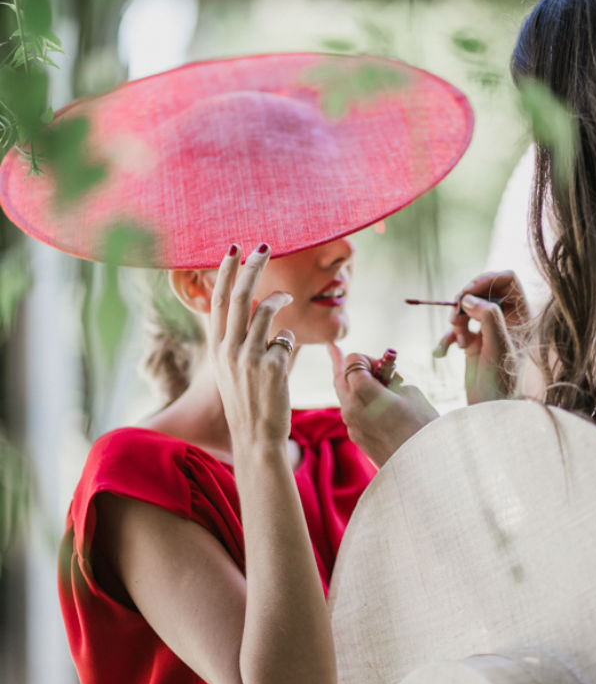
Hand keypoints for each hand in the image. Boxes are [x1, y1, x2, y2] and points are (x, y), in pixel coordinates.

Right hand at [208, 243, 294, 446]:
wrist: (256, 438)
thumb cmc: (248, 402)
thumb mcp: (234, 369)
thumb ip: (241, 339)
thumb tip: (261, 307)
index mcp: (217, 348)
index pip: (219, 301)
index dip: (226, 272)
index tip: (233, 249)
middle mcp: (228, 349)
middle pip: (241, 296)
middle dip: (252, 266)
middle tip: (263, 245)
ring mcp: (249, 357)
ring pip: (266, 310)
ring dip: (280, 297)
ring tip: (289, 296)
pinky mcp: (271, 366)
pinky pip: (285, 338)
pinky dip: (287, 342)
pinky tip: (283, 358)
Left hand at [329, 343, 437, 466]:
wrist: (424, 465)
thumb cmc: (421, 424)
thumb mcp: (409, 391)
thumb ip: (388, 380)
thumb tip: (380, 382)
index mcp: (361, 391)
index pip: (352, 361)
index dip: (368, 358)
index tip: (385, 366)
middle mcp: (350, 408)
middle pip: (340, 377)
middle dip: (348, 366)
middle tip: (340, 352)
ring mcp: (351, 425)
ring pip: (345, 396)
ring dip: (356, 386)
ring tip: (375, 383)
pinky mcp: (357, 438)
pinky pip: (353, 413)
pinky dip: (361, 404)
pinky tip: (376, 404)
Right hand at [434, 270, 529, 403]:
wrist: (490, 408)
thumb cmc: (502, 380)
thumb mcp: (498, 345)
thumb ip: (488, 317)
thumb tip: (468, 299)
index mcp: (522, 315)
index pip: (506, 279)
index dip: (485, 280)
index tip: (466, 292)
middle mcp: (507, 319)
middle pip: (482, 291)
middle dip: (464, 303)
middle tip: (455, 317)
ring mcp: (489, 329)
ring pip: (466, 308)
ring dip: (456, 322)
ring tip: (457, 341)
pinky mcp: (473, 341)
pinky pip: (456, 329)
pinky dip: (447, 338)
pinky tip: (442, 353)